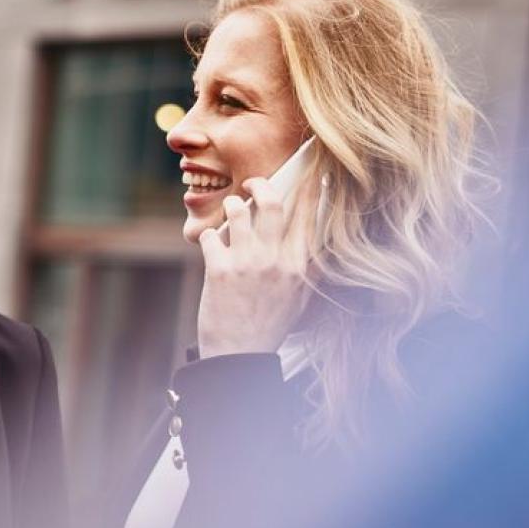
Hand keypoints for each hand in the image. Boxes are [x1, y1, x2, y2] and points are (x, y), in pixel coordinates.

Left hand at [196, 176, 311, 358]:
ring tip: (231, 212)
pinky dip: (208, 235)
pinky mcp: (218, 270)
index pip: (307, 215)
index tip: (308, 171)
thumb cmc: (270, 326)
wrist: (239, 356)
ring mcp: (246, 264)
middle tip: (252, 184)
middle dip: (260, 184)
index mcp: (298, 266)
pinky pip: (210, 235)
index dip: (308, 187)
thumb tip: (320, 239)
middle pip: (271, 202)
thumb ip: (310, 268)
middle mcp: (275, 261)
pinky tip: (211, 244)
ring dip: (231, 207)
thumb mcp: (300, 298)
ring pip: (237, 212)